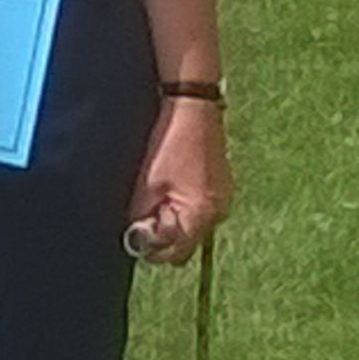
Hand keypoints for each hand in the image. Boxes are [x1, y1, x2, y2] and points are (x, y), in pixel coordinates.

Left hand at [125, 96, 232, 266]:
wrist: (191, 106)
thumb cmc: (167, 144)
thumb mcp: (145, 187)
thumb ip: (141, 220)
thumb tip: (138, 242)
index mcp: (200, 215)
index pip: (174, 253)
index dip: (151, 247)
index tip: (135, 232)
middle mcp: (218, 212)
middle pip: (186, 242)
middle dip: (163, 235)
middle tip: (142, 215)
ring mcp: (223, 198)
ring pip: (193, 226)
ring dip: (173, 220)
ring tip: (155, 195)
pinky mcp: (221, 185)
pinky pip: (200, 209)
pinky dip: (184, 206)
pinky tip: (170, 185)